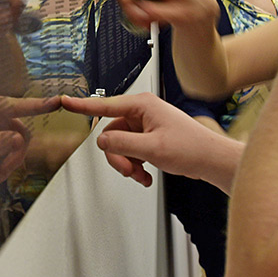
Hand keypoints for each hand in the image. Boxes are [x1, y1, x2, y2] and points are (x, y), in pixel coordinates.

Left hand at [0, 94, 60, 184]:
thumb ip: (2, 141)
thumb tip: (18, 140)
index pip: (22, 105)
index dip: (41, 105)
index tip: (58, 100)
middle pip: (22, 132)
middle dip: (15, 155)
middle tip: (3, 173)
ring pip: (19, 143)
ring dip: (10, 161)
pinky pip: (12, 148)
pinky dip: (6, 162)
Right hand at [60, 93, 231, 187]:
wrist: (212, 160)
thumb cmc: (192, 148)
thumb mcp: (152, 148)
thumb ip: (122, 144)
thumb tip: (100, 141)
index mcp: (142, 105)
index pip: (105, 105)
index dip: (83, 106)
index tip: (65, 102)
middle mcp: (142, 112)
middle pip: (111, 133)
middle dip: (118, 156)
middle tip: (128, 170)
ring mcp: (146, 125)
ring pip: (120, 145)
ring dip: (128, 163)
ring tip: (141, 174)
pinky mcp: (149, 137)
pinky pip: (131, 150)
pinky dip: (135, 164)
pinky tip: (145, 174)